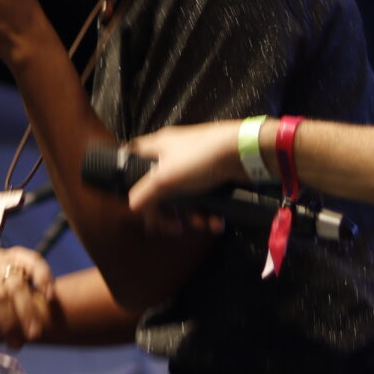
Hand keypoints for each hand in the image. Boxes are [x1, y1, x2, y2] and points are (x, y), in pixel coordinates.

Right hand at [124, 120, 249, 222]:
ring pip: (185, 195)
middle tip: (174, 227)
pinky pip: (205, 197)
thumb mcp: (165, 178)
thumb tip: (132, 206)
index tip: (134, 197)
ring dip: (193, 215)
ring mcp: (196, 164)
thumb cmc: (198, 160)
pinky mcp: (215, 174)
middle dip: (169, 210)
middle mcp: (175, 153)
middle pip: (161, 185)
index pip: (133, 154)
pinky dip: (209, 212)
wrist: (244, 152)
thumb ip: (145, 193)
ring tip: (203, 225)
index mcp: (158, 146)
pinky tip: (216, 223)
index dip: (129, 173)